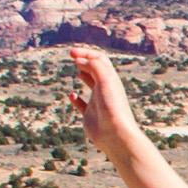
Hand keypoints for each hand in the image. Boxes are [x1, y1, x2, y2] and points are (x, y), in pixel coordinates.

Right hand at [62, 46, 141, 161]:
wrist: (116, 135)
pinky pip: (82, 105)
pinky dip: (75, 99)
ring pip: (91, 84)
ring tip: (77, 69)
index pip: (99, 59)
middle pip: (96, 69)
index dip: (86, 53)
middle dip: (84, 60)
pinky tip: (72, 95)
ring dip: (84, 74)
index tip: (71, 53)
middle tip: (72, 56)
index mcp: (110, 79)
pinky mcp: (90, 116)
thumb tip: (79, 60)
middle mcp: (104, 89)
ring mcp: (97, 102)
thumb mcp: (105, 81)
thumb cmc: (113, 107)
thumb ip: (93, 66)